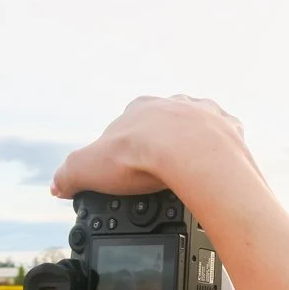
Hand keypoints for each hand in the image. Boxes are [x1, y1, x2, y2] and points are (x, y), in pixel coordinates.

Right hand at [50, 95, 261, 200]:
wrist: (192, 155)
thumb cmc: (142, 156)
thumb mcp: (88, 167)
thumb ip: (69, 175)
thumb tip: (57, 185)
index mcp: (141, 107)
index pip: (130, 127)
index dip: (128, 150)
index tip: (130, 171)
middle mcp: (175, 104)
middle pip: (166, 126)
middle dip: (164, 147)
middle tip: (161, 176)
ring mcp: (206, 114)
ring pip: (199, 129)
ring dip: (195, 147)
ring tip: (190, 176)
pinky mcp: (231, 130)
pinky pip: (227, 141)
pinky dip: (222, 157)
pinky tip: (216, 173)